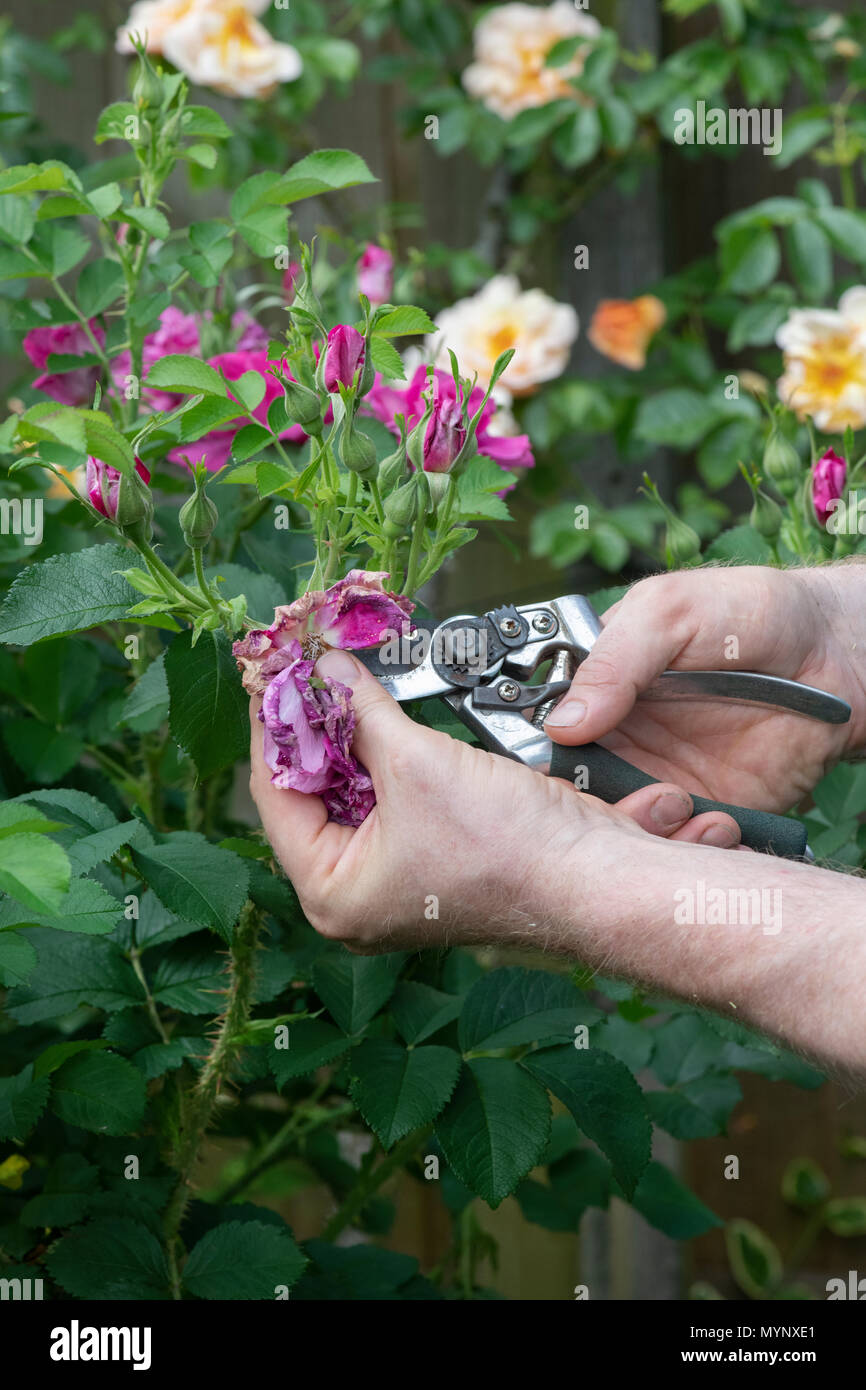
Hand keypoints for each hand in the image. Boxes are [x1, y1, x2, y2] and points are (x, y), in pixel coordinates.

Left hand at [248, 648, 740, 951]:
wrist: (595, 874)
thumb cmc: (506, 845)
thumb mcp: (415, 764)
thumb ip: (360, 710)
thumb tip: (323, 665)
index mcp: (332, 893)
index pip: (275, 795)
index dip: (272, 724)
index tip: (270, 670)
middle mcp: (356, 895)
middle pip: (310, 793)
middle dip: (311, 726)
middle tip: (303, 664)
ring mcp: (396, 879)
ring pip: (351, 790)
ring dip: (347, 733)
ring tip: (335, 674)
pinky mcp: (433, 857)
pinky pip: (390, 796)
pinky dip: (383, 751)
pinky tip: (376, 707)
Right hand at [545, 565, 863, 817]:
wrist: (837, 653)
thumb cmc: (752, 613)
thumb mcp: (671, 612)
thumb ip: (614, 659)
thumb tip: (560, 722)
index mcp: (596, 687)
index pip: (543, 732)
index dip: (539, 754)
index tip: (553, 762)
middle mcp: (618, 739)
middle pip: (571, 791)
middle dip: (584, 805)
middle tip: (614, 794)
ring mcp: (657, 779)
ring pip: (618, 828)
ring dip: (636, 830)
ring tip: (673, 803)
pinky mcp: (703, 812)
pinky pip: (674, 844)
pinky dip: (684, 846)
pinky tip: (710, 822)